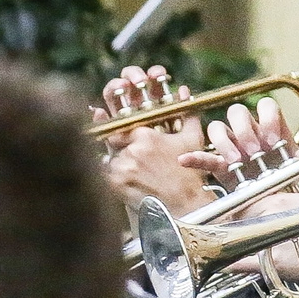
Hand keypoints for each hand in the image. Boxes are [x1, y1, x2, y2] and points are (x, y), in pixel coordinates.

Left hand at [94, 67, 207, 213]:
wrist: (187, 207)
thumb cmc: (191, 174)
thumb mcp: (192, 140)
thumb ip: (187, 113)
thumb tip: (184, 90)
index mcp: (146, 134)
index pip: (121, 125)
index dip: (120, 129)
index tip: (122, 133)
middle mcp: (131, 148)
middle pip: (113, 142)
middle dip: (121, 149)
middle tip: (135, 160)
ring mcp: (122, 166)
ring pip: (110, 159)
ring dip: (118, 165)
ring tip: (138, 177)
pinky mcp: (115, 183)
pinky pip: (106, 176)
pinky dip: (114, 179)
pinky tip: (131, 185)